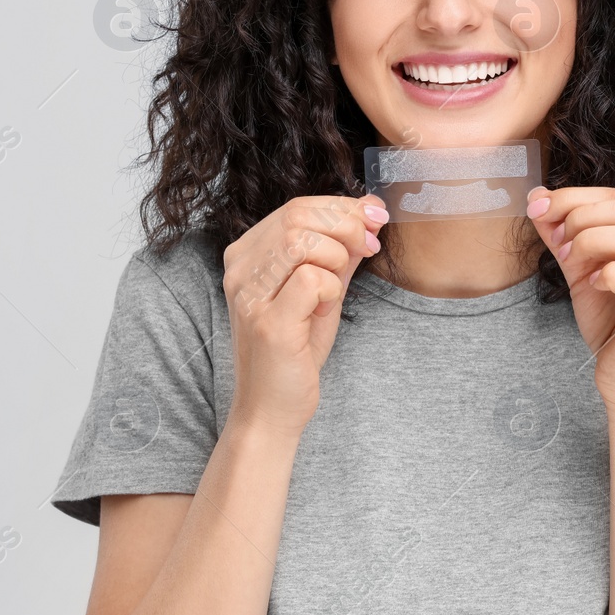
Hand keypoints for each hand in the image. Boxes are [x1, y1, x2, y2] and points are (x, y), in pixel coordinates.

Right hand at [221, 193, 387, 435]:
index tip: (376, 219)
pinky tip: (324, 310)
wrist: (273, 408)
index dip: (343, 207)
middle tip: (368, 248)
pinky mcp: (268, 323)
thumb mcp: (322, 289)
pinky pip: (311, 279)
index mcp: (247, 255)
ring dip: (337, 257)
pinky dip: (331, 289)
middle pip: (298, 216)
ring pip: (301, 241)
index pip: (296, 207)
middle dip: (347, 226)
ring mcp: (249, 296)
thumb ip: (340, 251)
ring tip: (337, 287)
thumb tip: (371, 212)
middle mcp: (239, 271)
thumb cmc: (296, 349)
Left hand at [525, 186, 614, 408]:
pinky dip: (605, 276)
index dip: (574, 196)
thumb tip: (537, 199)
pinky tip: (593, 286)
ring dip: (590, 242)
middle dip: (579, 216)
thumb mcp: (581, 269)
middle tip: (556, 239)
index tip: (539, 208)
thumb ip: (563, 235)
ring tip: (571, 261)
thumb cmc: (612, 323)